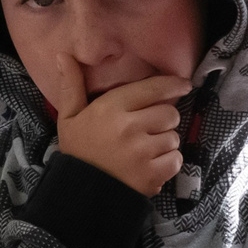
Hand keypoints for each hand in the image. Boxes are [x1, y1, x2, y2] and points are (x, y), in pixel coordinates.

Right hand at [53, 73, 195, 196]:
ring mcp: (143, 151)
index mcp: (111, 108)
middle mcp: (130, 127)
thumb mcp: (68, 117)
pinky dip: (168, 162)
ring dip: (165, 142)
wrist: (82, 193)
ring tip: (145, 149)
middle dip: (164, 119)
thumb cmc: (78, 151)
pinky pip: (176, 159)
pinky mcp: (153, 173)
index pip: (152, 89)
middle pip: (170, 113)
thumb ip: (71, 85)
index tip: (183, 85)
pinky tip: (150, 165)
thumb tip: (63, 54)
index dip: (172, 85)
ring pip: (174, 137)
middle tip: (149, 128)